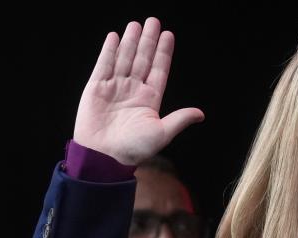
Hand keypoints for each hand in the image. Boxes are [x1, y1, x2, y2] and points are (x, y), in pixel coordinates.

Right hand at [75, 18, 204, 164]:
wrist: (104, 156)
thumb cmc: (134, 149)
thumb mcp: (161, 133)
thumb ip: (179, 120)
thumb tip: (200, 114)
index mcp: (150, 99)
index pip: (158, 70)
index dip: (163, 53)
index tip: (168, 35)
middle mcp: (133, 90)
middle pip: (142, 59)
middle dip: (148, 41)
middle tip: (153, 21)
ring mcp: (115, 87)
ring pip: (125, 58)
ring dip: (131, 41)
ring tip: (137, 25)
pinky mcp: (97, 87)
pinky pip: (104, 65)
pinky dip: (109, 51)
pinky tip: (115, 37)